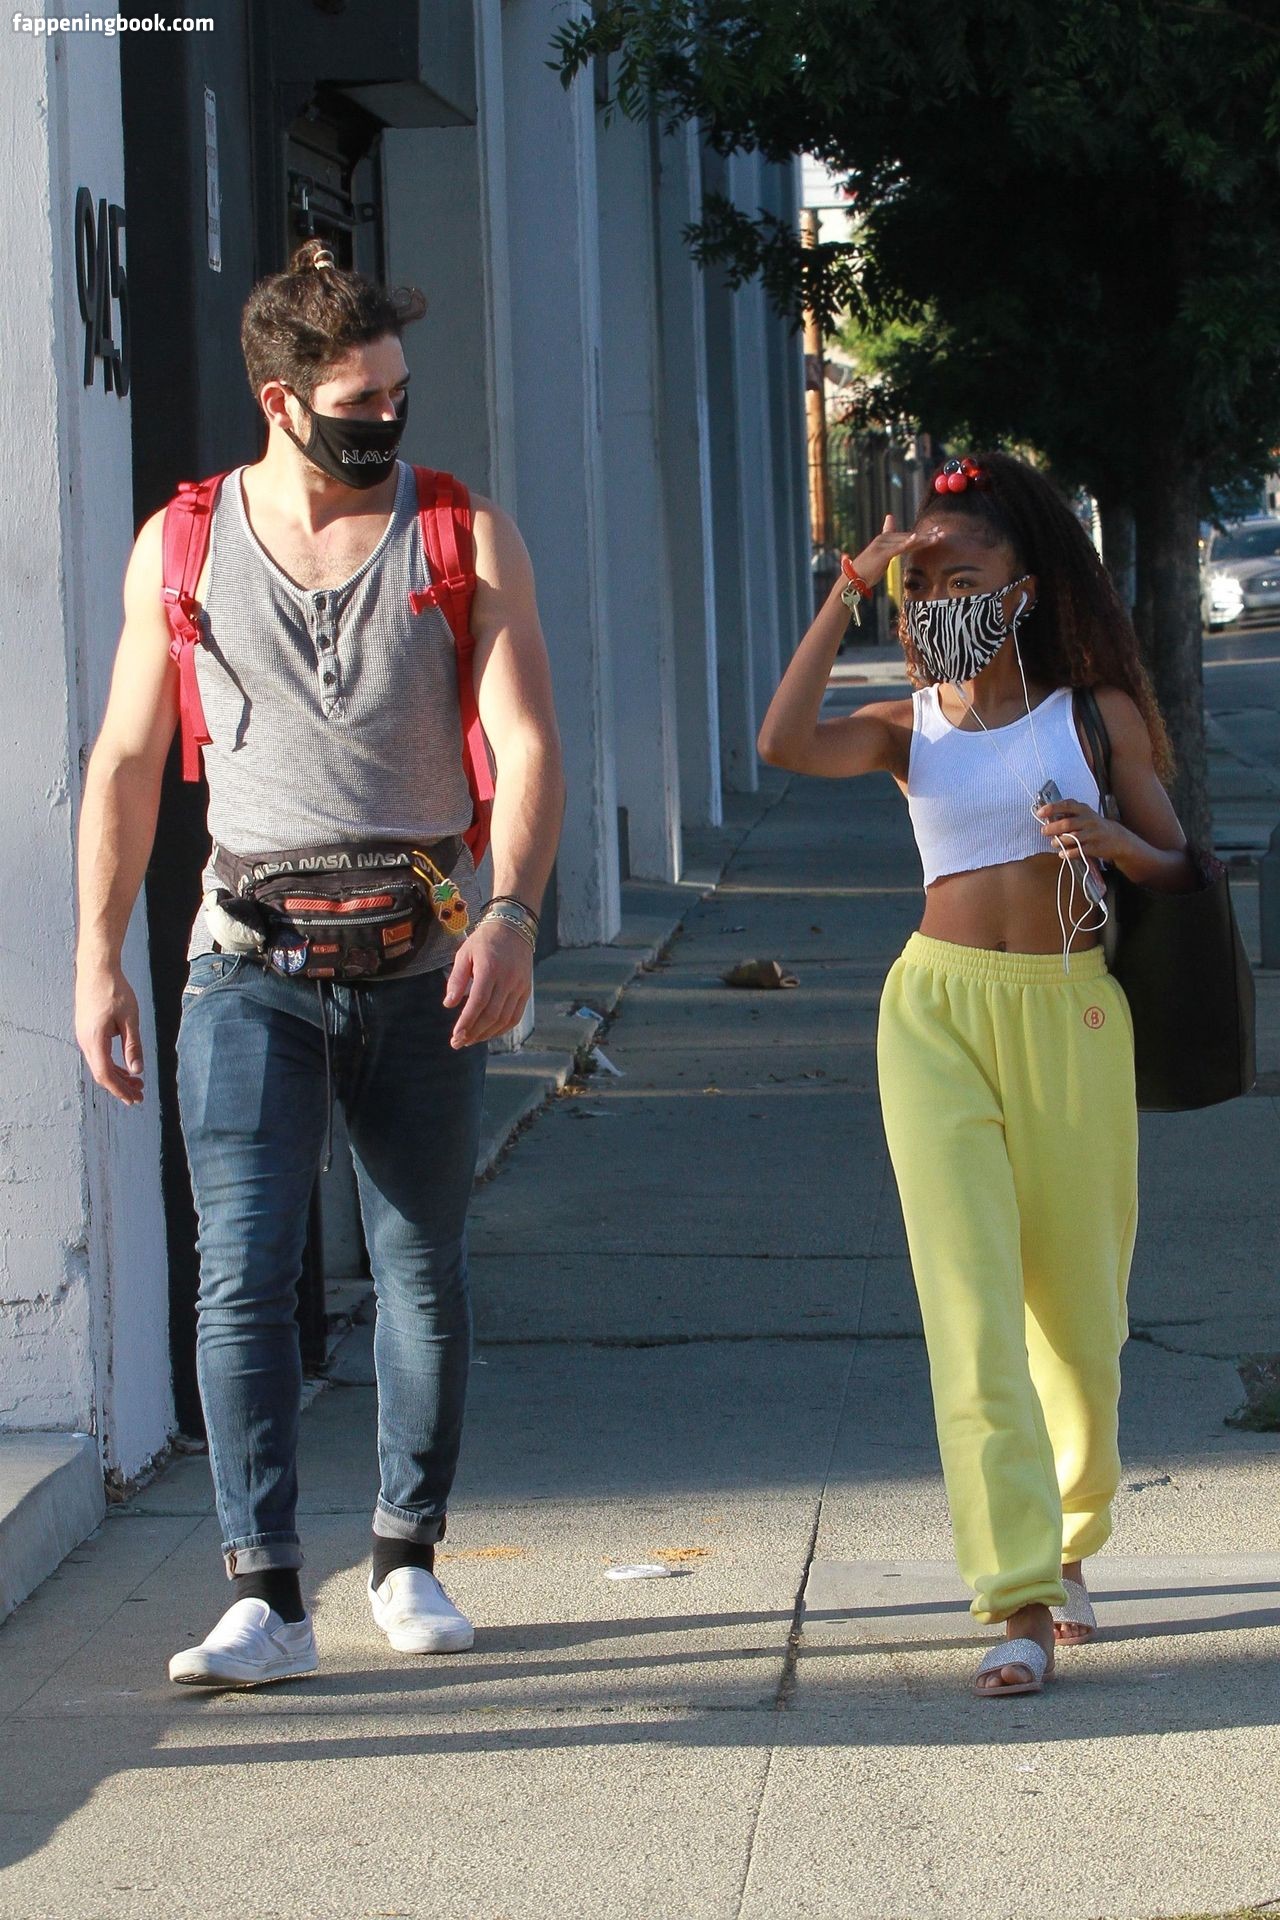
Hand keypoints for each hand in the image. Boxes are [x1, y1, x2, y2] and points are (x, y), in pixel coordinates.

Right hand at [75, 963, 144, 1104]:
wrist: (97, 969)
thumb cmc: (114, 990)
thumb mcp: (130, 1019)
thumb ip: (133, 1046)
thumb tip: (137, 1070)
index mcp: (94, 1040)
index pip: (105, 1074)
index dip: (120, 1090)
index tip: (134, 1099)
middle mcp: (85, 1041)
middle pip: (102, 1073)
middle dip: (121, 1087)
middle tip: (139, 1096)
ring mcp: (84, 1036)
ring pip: (100, 1064)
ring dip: (118, 1075)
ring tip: (137, 1082)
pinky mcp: (87, 1030)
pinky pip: (99, 1054)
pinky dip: (113, 1063)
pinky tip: (126, 1066)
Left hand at [443, 917, 533, 1048]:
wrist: (513, 927)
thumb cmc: (484, 941)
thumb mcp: (464, 953)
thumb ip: (456, 979)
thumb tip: (449, 1004)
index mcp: (490, 969)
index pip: (478, 1002)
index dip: (466, 1022)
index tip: (455, 1036)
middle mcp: (508, 979)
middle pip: (491, 1014)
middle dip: (473, 1032)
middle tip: (458, 1043)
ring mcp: (520, 986)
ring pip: (504, 1018)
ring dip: (487, 1034)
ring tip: (470, 1040)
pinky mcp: (526, 990)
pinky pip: (516, 1016)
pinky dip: (502, 1029)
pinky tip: (489, 1034)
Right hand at [838, 514, 946, 594]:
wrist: (851, 580)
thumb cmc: (865, 573)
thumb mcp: (879, 561)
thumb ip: (888, 552)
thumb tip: (895, 550)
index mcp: (884, 541)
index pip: (906, 537)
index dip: (921, 535)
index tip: (935, 533)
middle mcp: (884, 540)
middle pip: (909, 537)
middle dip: (926, 536)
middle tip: (942, 533)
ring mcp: (882, 545)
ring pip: (906, 541)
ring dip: (923, 539)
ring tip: (937, 537)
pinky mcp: (882, 554)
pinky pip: (898, 547)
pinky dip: (907, 543)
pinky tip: (917, 539)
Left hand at [1035, 797, 1131, 865]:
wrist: (1116, 838)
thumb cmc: (1093, 825)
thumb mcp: (1083, 815)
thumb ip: (1067, 815)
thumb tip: (1046, 818)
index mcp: (1084, 809)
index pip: (1066, 805)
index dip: (1052, 808)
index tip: (1040, 813)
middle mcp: (1089, 820)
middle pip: (1067, 823)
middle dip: (1053, 828)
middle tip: (1043, 831)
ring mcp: (1093, 834)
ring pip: (1073, 837)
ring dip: (1060, 841)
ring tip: (1054, 843)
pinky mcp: (1095, 847)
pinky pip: (1079, 850)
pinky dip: (1069, 853)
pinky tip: (1062, 854)